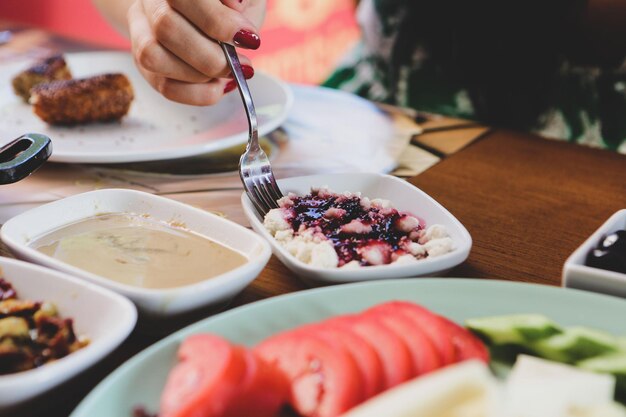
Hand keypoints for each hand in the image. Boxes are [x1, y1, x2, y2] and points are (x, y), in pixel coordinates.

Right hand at [127, 0, 265, 104]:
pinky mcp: (146, 66)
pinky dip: (197, 94)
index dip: (218, 21)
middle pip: (165, 27)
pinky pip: (163, 86)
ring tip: (228, 74)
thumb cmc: (229, 6)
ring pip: (153, 57)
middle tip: (241, 62)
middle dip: (211, 55)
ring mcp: (141, 34)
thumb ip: (243, 0)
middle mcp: (150, 3)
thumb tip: (236, 6)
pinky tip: (217, 86)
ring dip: (199, 75)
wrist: (206, 18)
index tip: (249, 38)